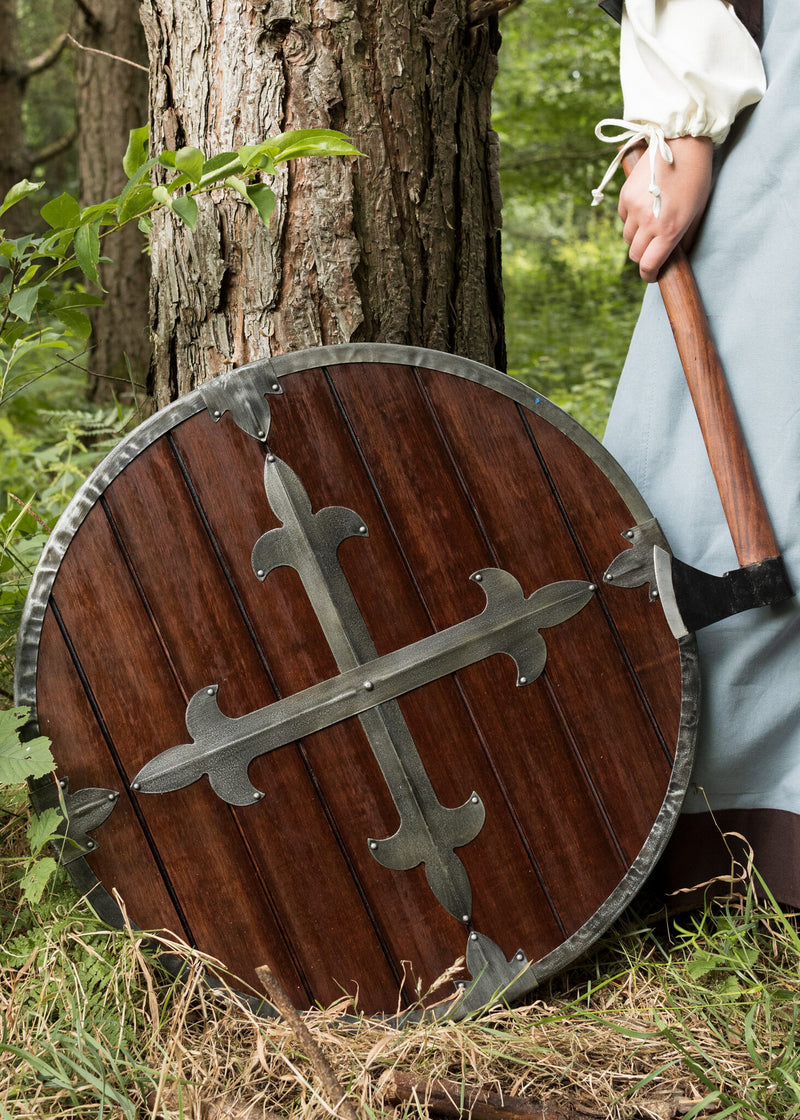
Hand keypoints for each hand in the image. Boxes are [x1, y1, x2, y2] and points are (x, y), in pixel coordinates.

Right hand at [619, 135, 712, 282]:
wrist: (682, 142)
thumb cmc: (696, 177)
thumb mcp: (697, 211)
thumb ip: (684, 237)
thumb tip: (675, 257)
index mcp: (669, 229)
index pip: (648, 265)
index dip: (648, 275)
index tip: (651, 275)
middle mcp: (649, 222)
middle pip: (635, 254)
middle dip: (643, 257)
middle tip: (652, 251)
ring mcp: (634, 208)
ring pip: (628, 237)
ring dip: (637, 237)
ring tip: (650, 224)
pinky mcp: (625, 195)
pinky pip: (623, 217)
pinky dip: (630, 218)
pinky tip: (644, 207)